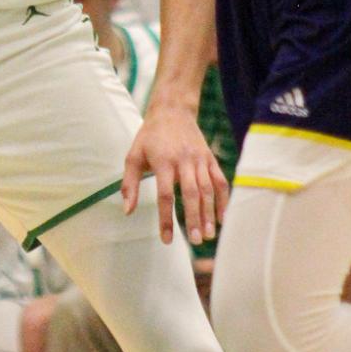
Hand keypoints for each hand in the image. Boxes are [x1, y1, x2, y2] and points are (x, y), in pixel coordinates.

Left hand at [122, 99, 226, 246]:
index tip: (167, 239)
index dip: (166, 218)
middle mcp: (184, 160)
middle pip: (191, 194)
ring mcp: (200, 159)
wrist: (173, 110)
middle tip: (195, 241)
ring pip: (207, 189)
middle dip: (194, 218)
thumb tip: (127, 212)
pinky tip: (222, 218)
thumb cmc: (149, 137)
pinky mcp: (210, 158)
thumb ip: (129, 185)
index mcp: (163, 161)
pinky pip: (220, 181)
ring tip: (208, 235)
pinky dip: (223, 200)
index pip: (165, 195)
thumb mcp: (133, 156)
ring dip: (209, 213)